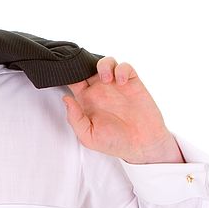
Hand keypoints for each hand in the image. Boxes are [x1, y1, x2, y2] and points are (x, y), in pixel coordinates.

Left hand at [62, 56, 184, 163]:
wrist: (142, 145)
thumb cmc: (115, 142)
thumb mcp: (88, 137)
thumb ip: (75, 119)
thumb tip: (66, 99)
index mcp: (85, 101)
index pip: (72, 81)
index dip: (68, 75)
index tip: (66, 75)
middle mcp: (99, 90)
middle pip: (87, 67)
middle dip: (84, 64)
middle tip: (87, 73)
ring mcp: (115, 86)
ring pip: (106, 62)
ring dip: (104, 65)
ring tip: (106, 79)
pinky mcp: (132, 83)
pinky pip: (125, 67)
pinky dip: (122, 70)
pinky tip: (122, 82)